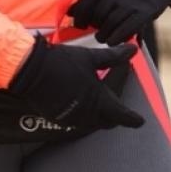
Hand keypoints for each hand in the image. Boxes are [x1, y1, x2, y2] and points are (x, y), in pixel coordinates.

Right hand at [5, 38, 144, 130]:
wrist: (30, 71)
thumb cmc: (63, 62)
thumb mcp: (91, 57)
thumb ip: (114, 57)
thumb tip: (133, 50)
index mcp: (99, 101)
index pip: (121, 115)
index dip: (132, 118)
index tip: (140, 121)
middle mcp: (87, 114)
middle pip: (108, 119)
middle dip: (115, 113)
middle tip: (117, 101)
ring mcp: (71, 118)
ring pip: (92, 120)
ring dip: (99, 112)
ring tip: (99, 96)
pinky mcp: (58, 118)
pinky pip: (77, 120)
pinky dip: (84, 112)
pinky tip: (81, 99)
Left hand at [67, 0, 170, 43]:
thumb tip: (69, 11)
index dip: (80, 15)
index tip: (80, 24)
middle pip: (98, 14)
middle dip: (95, 25)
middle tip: (96, 30)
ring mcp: (132, 1)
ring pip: (110, 24)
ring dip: (104, 35)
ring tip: (103, 37)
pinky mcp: (145, 11)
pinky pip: (126, 29)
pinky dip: (117, 38)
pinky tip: (113, 41)